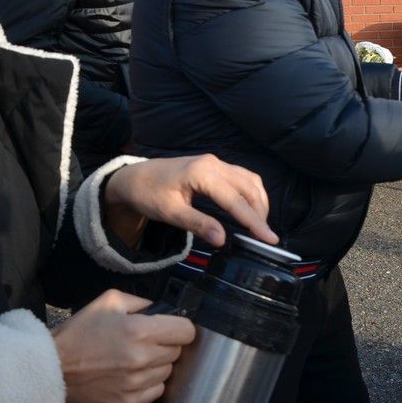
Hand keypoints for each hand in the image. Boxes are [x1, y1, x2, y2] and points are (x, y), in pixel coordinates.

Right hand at [53, 290, 195, 402]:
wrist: (52, 367)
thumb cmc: (79, 332)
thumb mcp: (110, 300)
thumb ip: (141, 301)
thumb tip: (160, 309)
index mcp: (140, 331)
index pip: (186, 331)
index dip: (179, 327)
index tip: (170, 328)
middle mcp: (142, 358)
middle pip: (177, 351)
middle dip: (166, 344)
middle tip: (145, 342)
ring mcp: (135, 383)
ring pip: (168, 371)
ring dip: (158, 364)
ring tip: (135, 359)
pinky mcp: (127, 402)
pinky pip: (156, 391)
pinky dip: (149, 383)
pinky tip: (132, 375)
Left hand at [103, 155, 277, 247]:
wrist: (133, 177)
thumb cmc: (148, 194)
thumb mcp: (169, 213)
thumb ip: (197, 224)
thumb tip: (223, 240)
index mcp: (202, 174)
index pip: (235, 200)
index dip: (254, 221)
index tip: (268, 238)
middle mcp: (214, 164)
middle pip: (248, 187)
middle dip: (260, 212)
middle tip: (265, 237)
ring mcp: (215, 162)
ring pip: (249, 180)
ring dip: (258, 201)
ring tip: (259, 225)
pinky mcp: (215, 166)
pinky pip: (242, 177)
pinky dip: (251, 193)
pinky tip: (250, 208)